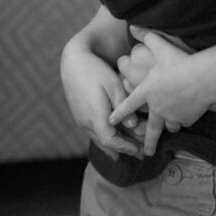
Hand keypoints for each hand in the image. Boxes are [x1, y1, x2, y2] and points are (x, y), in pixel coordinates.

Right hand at [60, 39, 144, 160]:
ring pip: (99, 140)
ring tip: (132, 151)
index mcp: (94, 116)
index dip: (126, 147)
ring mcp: (80, 120)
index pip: (111, 141)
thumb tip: (132, 126)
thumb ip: (123, 107)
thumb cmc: (96, 71)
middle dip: (125, 149)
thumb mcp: (114, 86)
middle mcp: (85, 122)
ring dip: (116, 146)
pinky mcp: (79, 115)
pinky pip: (94, 133)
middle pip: (106, 144)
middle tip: (142, 153)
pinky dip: (106, 140)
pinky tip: (113, 143)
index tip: (140, 150)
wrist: (73, 61)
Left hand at [109, 29, 206, 152]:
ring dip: (168, 129)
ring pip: (168, 127)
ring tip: (169, 133)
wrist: (201, 78)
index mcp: (147, 92)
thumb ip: (146, 36)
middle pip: (149, 128)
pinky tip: (187, 119)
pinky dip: (184, 121)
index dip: (118, 113)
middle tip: (143, 151)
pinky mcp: (187, 118)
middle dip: (146, 141)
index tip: (111, 121)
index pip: (128, 104)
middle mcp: (156, 107)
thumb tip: (132, 25)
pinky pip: (184, 122)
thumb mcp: (161, 46)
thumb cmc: (179, 62)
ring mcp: (172, 115)